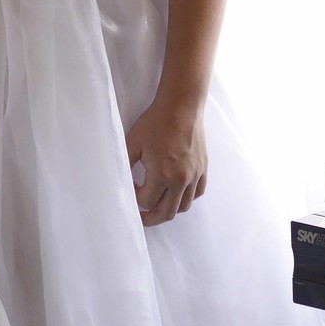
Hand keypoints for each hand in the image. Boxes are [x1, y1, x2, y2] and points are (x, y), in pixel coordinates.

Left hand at [124, 98, 206, 225]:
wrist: (181, 107)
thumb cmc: (155, 123)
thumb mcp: (132, 144)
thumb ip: (126, 166)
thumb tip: (121, 183)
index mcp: (162, 174)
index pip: (147, 201)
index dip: (135, 197)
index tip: (131, 185)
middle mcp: (182, 179)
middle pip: (167, 212)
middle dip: (152, 218)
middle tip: (142, 218)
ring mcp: (195, 175)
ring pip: (184, 206)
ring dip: (170, 209)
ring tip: (158, 206)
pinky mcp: (203, 169)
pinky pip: (197, 193)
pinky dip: (186, 198)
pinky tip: (175, 193)